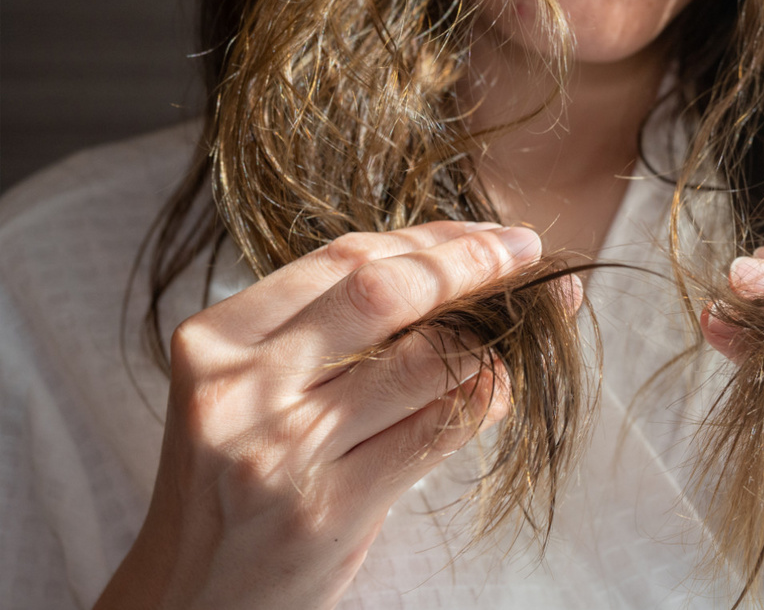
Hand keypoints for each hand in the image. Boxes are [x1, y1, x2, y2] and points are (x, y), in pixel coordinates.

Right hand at [96, 221, 578, 609]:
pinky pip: (436, 431)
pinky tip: (498, 390)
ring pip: (424, 361)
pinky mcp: (330, 506)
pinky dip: (482, 400)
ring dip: (491, 339)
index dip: (432, 238)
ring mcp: (285, 448)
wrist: (190, 598)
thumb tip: (451, 266)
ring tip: (520, 332)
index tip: (489, 235)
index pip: (345, 257)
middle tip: (527, 256)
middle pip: (387, 291)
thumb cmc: (232, 485)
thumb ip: (326, 333)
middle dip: (473, 264)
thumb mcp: (249, 392)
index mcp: (217, 340)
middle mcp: (244, 386)